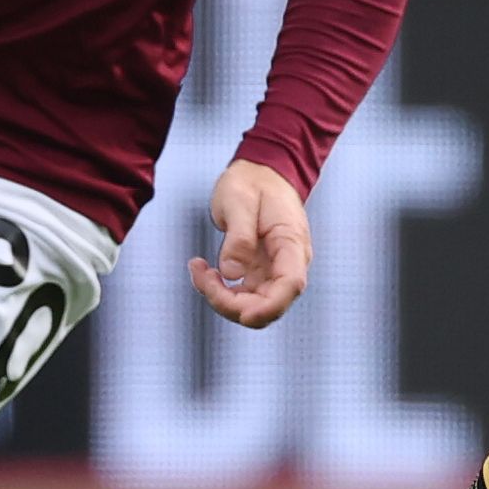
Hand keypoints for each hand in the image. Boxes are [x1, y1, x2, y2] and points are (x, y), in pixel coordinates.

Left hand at [188, 158, 311, 328]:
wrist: (260, 174)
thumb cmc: (252, 183)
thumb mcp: (240, 202)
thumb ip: (239, 237)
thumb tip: (231, 273)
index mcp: (291, 244)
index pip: (290, 285)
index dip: (269, 307)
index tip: (242, 315)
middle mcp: (287, 263)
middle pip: (268, 304)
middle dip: (232, 304)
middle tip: (202, 276)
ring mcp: (273, 270)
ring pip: (252, 305)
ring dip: (221, 298)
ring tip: (197, 268)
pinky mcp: (258, 272)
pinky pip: (241, 294)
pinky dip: (219, 290)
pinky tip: (203, 270)